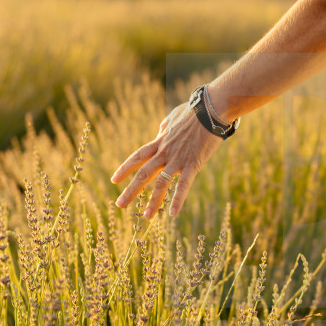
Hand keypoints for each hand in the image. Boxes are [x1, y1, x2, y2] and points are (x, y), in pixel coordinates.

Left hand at [110, 99, 223, 218]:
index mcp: (159, 141)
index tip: (114, 180)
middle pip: (143, 174)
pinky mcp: (193, 164)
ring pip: (161, 183)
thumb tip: (160, 131)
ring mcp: (178, 159)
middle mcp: (164, 152)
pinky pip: (183, 185)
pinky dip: (178, 199)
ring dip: (153, 201)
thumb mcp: (173, 117)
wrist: (210, 110)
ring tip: (146, 216)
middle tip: (119, 205)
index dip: (125, 169)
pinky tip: (173, 214)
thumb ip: (164, 128)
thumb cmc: (194, 111)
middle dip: (130, 190)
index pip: (137, 157)